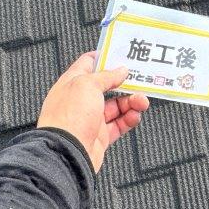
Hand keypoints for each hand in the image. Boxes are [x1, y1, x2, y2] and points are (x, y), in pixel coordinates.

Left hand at [37, 52, 149, 171]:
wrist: (66, 153)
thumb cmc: (68, 117)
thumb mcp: (88, 84)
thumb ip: (107, 76)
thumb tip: (120, 70)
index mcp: (72, 83)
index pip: (88, 64)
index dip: (105, 58)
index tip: (121, 56)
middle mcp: (80, 100)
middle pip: (107, 86)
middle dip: (125, 84)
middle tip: (140, 81)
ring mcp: (90, 119)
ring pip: (116, 106)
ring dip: (132, 102)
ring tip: (142, 101)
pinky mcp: (99, 136)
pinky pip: (119, 124)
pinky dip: (129, 119)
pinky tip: (135, 116)